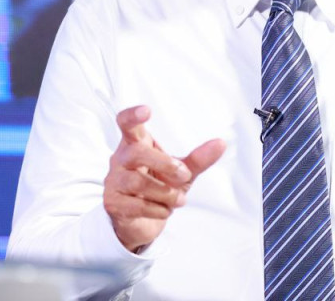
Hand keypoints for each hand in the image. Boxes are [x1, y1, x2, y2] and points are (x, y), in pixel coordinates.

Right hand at [103, 104, 225, 252]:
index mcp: (135, 144)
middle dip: (164, 164)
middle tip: (184, 175)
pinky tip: (165, 210)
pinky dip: (158, 209)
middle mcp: (121, 159)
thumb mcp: (182, 173)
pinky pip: (136, 205)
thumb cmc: (159, 189)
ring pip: (138, 182)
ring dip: (166, 193)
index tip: (147, 110)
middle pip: (136, 153)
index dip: (133, 115)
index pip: (126, 124)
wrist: (143, 223)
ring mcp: (114, 182)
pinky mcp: (113, 204)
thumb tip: (221, 143)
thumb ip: (198, 159)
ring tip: (179, 199)